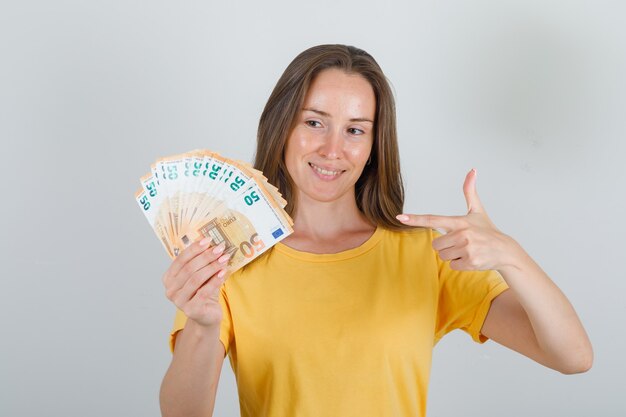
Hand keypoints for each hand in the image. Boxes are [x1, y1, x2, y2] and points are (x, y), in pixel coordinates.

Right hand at [162, 238, 230, 327]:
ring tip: (224, 259)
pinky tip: (224, 273)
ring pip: (196, 279)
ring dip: (212, 267)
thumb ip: (202, 262)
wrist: (207, 315)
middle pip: (189, 268)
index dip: (195, 248)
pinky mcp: (191, 310)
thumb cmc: (203, 292)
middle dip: (206, 256)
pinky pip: (204, 292)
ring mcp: (179, 301)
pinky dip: (215, 280)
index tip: (208, 239)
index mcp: (169, 278)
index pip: (181, 259)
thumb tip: (213, 243)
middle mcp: (170, 290)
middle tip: (220, 249)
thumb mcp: (201, 275)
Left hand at [396, 169, 518, 270]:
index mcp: (459, 221)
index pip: (433, 219)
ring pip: (443, 256)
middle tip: (461, 243)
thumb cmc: (487, 230)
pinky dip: (460, 264)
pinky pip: (452, 265)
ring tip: (467, 250)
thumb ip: (470, 191)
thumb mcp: (477, 210)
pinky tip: (472, 258)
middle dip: (446, 246)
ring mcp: (466, 249)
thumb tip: (472, 170)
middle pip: (436, 244)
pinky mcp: (470, 262)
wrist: (505, 251)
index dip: (416, 219)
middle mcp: (462, 234)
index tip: (400, 217)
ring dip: (453, 255)